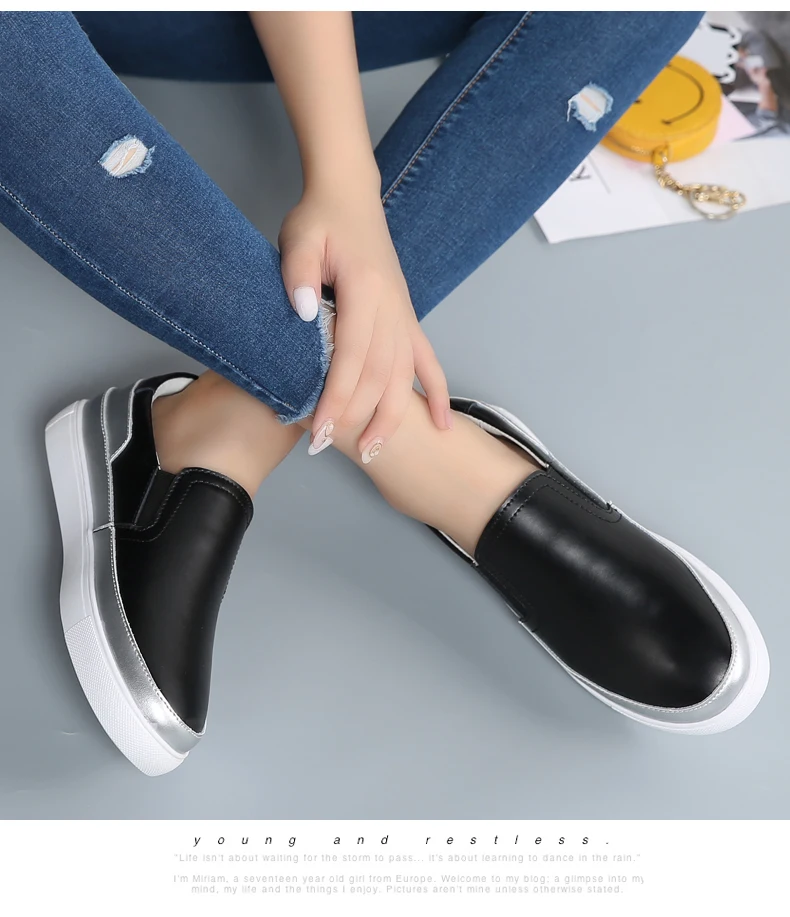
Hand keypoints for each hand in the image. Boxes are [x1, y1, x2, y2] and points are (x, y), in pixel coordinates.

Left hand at [279, 177, 451, 459]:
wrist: (350, 197)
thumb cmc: (321, 219)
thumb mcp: (299, 239)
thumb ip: (300, 274)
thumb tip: (303, 312)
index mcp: (366, 290)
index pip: (351, 356)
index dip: (336, 397)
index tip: (320, 429)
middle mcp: (392, 307)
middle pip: (379, 374)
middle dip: (357, 416)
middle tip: (332, 448)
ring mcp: (404, 314)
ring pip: (404, 375)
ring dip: (392, 416)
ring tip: (375, 451)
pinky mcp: (407, 318)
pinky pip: (428, 360)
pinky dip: (435, 392)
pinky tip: (439, 424)